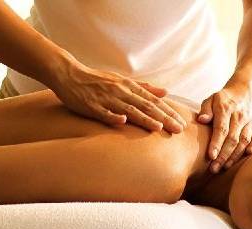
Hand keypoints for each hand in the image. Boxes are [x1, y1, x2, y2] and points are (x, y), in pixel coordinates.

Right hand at [52, 60, 186, 132]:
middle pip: (146, 106)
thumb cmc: (97, 81)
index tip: (182, 123)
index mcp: (129, 87)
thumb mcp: (122, 81)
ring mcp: (106, 99)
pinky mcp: (91, 106)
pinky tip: (122, 122)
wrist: (69, 75)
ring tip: (159, 128)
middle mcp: (121, 91)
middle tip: (179, 130)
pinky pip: (103, 112)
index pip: (153, 101)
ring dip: (144, 119)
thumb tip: (165, 91)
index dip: (168, 112)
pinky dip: (113, 116)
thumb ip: (144, 88)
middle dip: (163, 118)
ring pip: (128, 109)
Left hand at [197, 83, 251, 172]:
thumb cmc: (223, 100)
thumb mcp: (211, 99)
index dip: (216, 143)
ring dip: (235, 156)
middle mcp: (239, 116)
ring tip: (224, 167)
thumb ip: (206, 109)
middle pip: (232, 139)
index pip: (221, 129)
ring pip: (243, 142)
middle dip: (223, 156)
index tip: (211, 156)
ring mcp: (249, 122)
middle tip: (214, 169)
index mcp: (226, 109)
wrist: (245, 91)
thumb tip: (202, 120)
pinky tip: (248, 155)